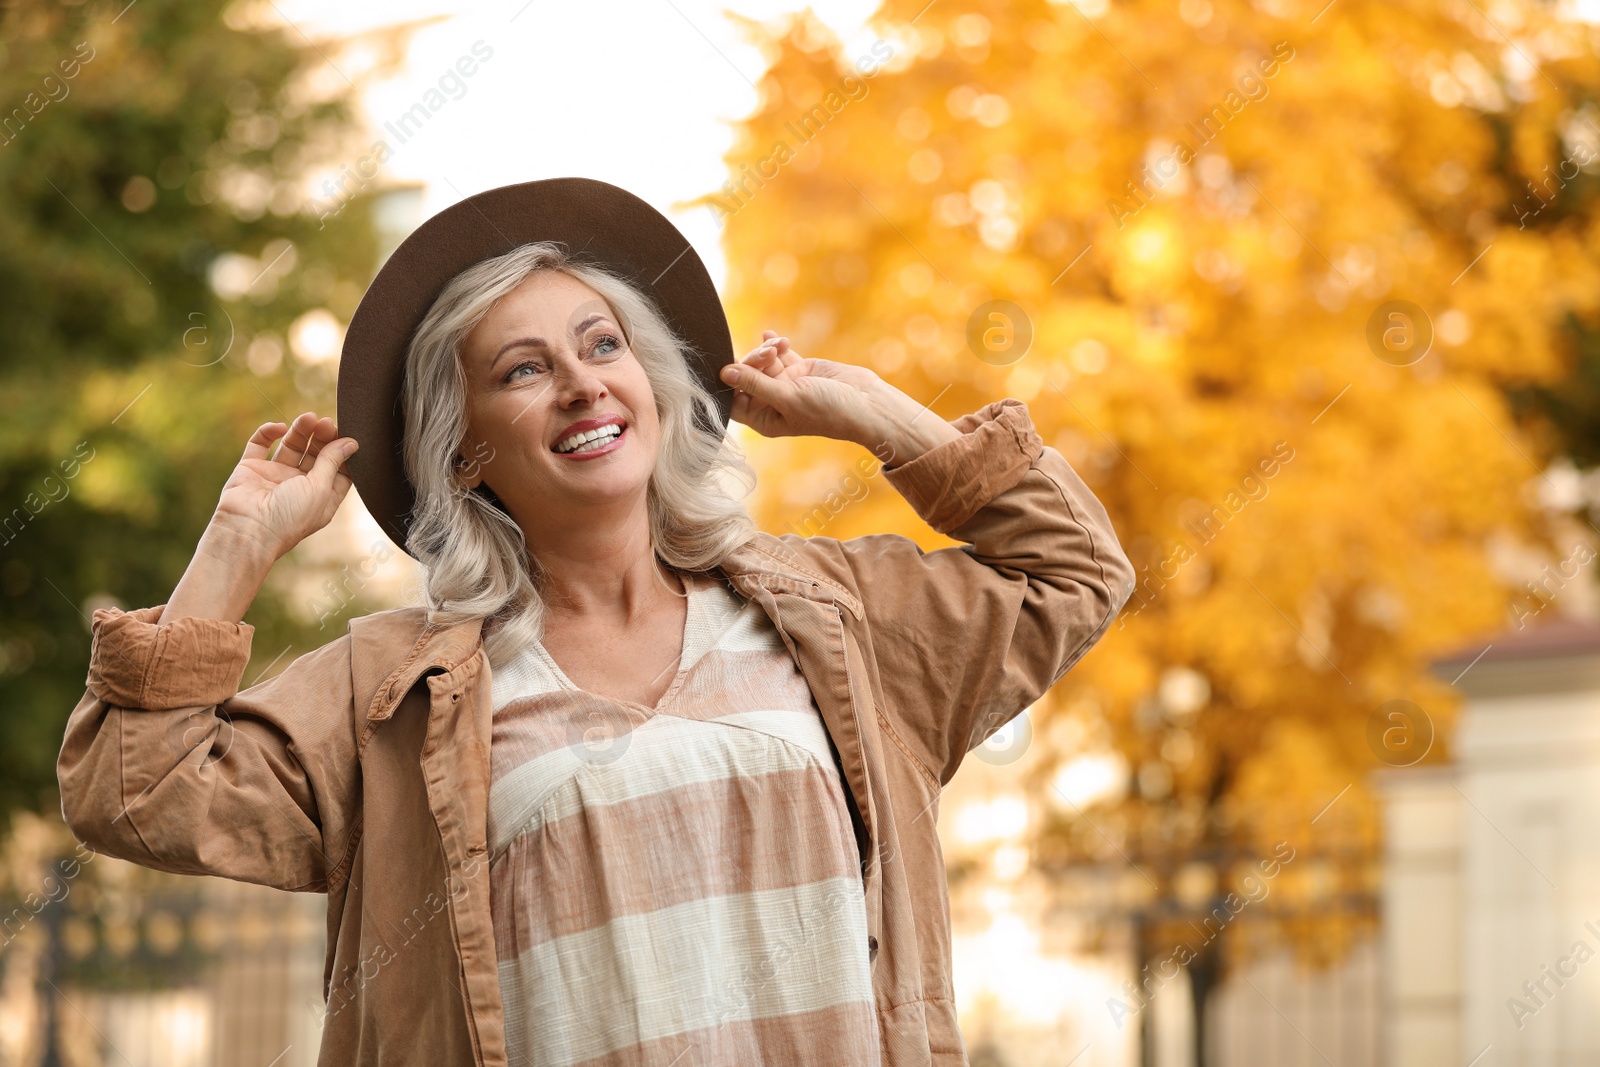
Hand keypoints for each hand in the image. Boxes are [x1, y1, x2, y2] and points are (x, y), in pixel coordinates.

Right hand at [211, 411, 358, 561]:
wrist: (246, 530)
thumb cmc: (289, 517)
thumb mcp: (320, 489)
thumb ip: (333, 462)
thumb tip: (351, 443)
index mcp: (321, 498)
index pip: (338, 471)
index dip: (343, 453)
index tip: (348, 435)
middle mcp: (299, 487)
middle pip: (316, 455)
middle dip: (323, 438)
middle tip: (326, 423)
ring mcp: (274, 477)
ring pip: (291, 447)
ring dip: (300, 431)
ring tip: (309, 418)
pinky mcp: (251, 469)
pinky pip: (260, 445)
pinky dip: (268, 433)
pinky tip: (279, 427)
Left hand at [719, 331, 883, 443]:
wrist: (865, 402)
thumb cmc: (827, 410)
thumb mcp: (788, 397)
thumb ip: (755, 384)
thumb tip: (724, 372)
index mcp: (765, 419)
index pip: (734, 400)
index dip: (730, 382)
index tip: (730, 362)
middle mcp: (772, 403)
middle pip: (747, 377)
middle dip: (754, 360)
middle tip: (769, 353)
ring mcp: (785, 385)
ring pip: (762, 363)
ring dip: (767, 350)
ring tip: (783, 345)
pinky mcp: (799, 370)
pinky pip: (778, 355)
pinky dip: (773, 344)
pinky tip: (770, 334)